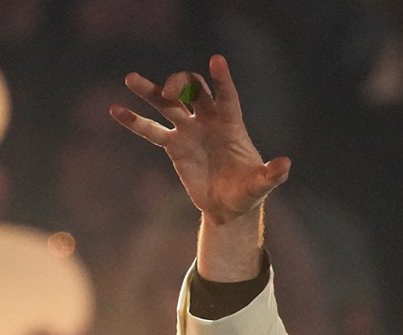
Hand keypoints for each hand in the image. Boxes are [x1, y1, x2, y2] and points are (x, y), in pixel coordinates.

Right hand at [110, 55, 290, 224]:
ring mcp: (189, 129)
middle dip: (182, 84)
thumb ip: (272, 175)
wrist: (227, 207)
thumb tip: (286, 165)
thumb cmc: (247, 192)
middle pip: (193, 89)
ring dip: (151, 89)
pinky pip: (152, 130)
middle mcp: (208, 119)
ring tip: (130, 78)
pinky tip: (116, 110)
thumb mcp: (261, 186)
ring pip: (168, 102)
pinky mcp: (173, 144)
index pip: (226, 95)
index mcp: (231, 123)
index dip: (222, 79)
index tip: (217, 60)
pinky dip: (134, 121)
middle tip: (170, 92)